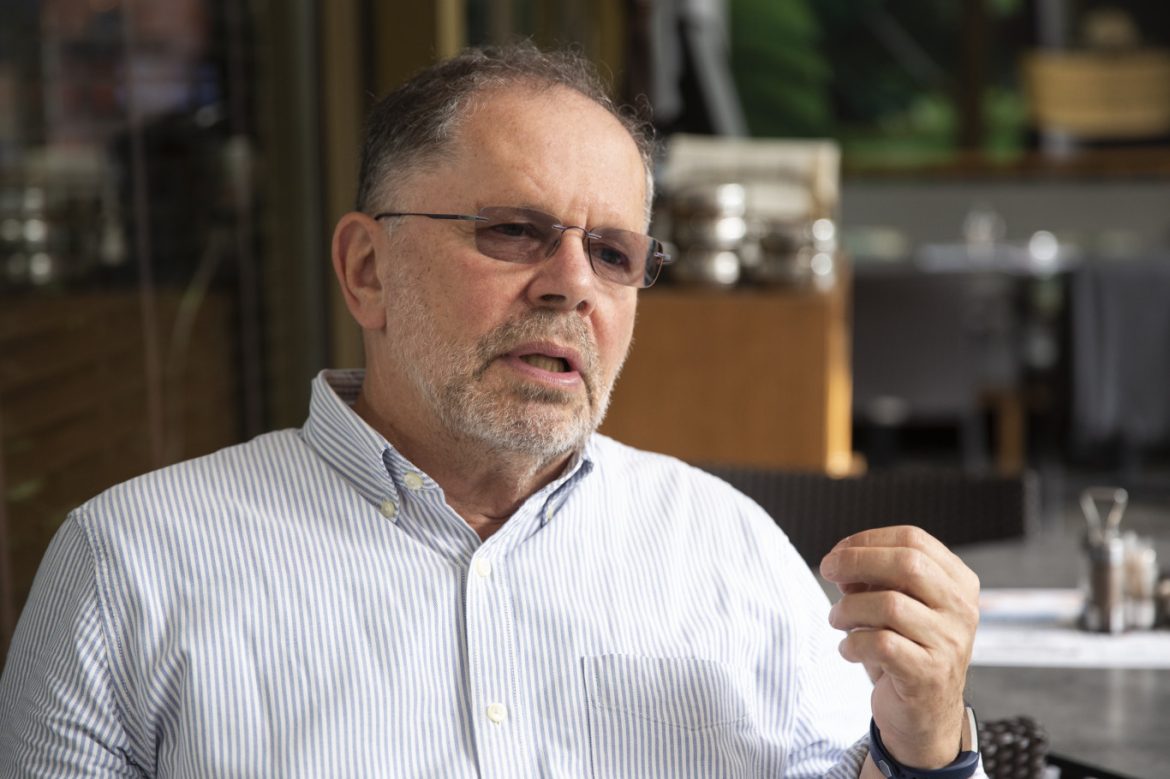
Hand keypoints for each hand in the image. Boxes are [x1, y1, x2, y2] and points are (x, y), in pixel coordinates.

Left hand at [819, 526, 979, 770]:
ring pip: (889, 605)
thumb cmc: (905, 649)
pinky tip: (848, 649)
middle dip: (856, 561)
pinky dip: (853, 643)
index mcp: (958, 582)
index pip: (913, 540)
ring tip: (837, 620)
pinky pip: (881, 644)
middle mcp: (961, 609)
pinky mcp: (929, 674)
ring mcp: (950, 643)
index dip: (868, 540)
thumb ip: (876, 578)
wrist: (924, 715)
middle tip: (827, 571)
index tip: (837, 553)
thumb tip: (841, 562)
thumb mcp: (896, 605)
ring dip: (848, 609)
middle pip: (907, 564)